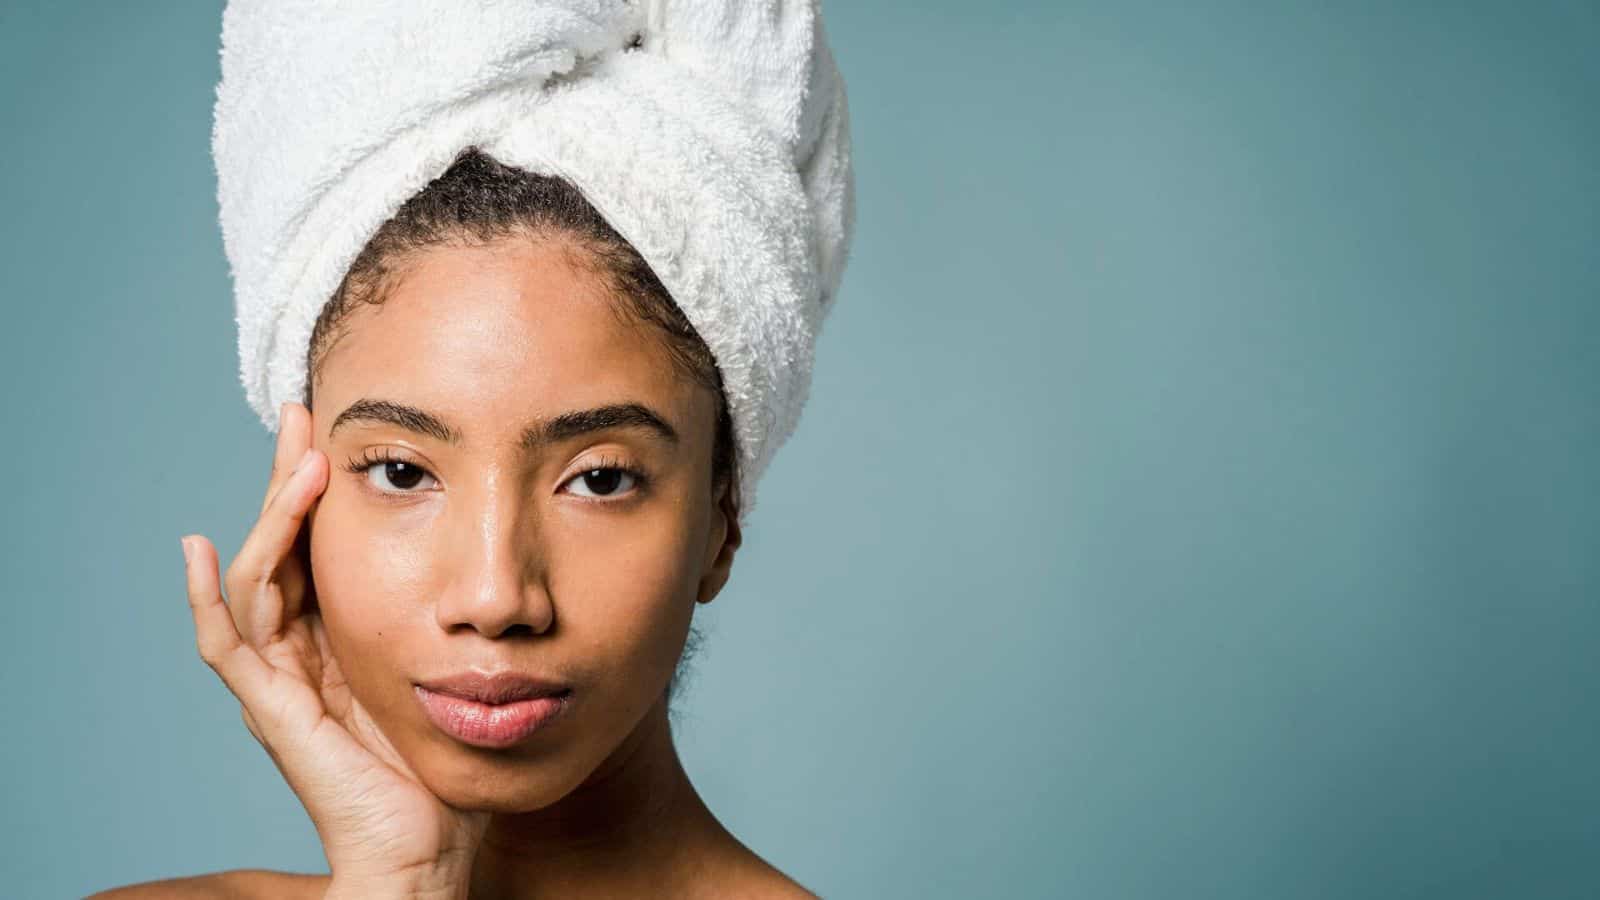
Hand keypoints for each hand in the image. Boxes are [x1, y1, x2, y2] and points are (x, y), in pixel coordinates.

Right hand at [180, 402, 488, 895]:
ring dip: (275, 517)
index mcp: (343, 638)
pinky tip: (197, 549)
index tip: (341, 428)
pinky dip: (205, 599)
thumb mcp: (457, 669)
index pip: (321, 545)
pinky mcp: (274, 712)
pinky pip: (225, 647)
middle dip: (291, 480)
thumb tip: (505, 566)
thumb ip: (459, 622)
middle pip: (282, 547)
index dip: (322, 488)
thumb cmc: (449, 765)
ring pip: (257, 579)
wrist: (432, 847)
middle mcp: (303, 653)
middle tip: (305, 415)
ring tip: (300, 463)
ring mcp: (281, 681)